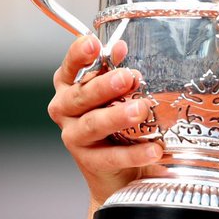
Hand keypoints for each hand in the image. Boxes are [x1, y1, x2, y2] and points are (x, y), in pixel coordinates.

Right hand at [46, 34, 163, 206]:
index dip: (79, 55)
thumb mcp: (117, 95)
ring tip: (140, 109)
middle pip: (81, 95)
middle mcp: (65, 110)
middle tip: (127, 77)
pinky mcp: (89, 161)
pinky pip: (112, 156)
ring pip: (93, 124)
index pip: (70, 67)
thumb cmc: (117, 124)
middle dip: (104, 85)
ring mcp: (74, 136)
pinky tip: (154, 149)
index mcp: (70, 87)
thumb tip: (122, 47)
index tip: (93, 44)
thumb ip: (117, 72)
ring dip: (117, 116)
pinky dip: (134, 153)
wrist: (118, 174)